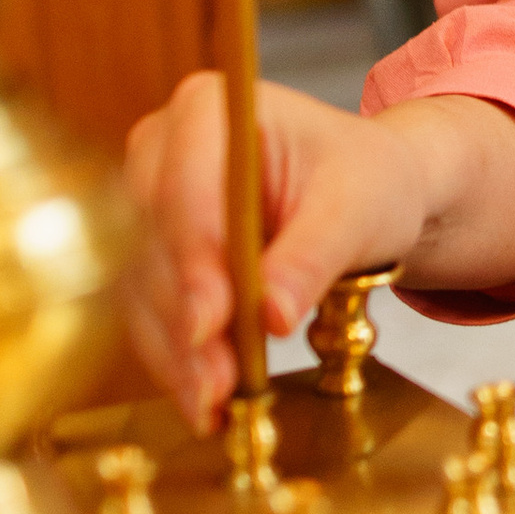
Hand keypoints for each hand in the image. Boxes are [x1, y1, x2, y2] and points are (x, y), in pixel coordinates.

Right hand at [121, 75, 514, 432]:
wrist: (368, 193)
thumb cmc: (366, 179)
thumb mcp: (356, 209)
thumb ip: (310, 256)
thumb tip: (270, 315)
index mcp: (208, 108)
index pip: (186, 189)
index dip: (195, 258)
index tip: (212, 321)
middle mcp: (161, 152)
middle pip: (156, 244)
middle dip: (188, 319)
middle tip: (217, 383)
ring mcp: (149, 206)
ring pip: (146, 290)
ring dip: (177, 354)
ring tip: (214, 405)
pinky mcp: (153, 258)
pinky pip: (152, 316)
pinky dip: (178, 362)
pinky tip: (203, 403)